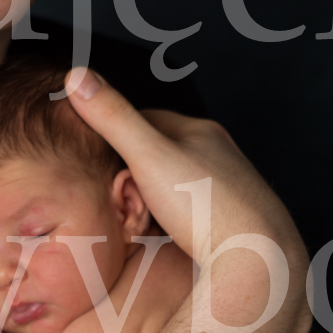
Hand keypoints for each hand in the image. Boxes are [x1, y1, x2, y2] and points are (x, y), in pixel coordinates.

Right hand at [65, 69, 309, 332]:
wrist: (257, 257)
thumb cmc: (203, 206)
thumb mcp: (147, 157)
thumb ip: (112, 118)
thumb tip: (75, 75)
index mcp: (201, 132)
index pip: (147, 118)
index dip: (113, 129)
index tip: (88, 145)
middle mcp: (222, 154)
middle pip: (167, 149)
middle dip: (137, 161)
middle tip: (107, 183)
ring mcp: (233, 188)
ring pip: (183, 180)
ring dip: (157, 191)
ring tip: (132, 211)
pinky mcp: (237, 220)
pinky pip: (196, 210)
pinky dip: (176, 215)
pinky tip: (166, 234)